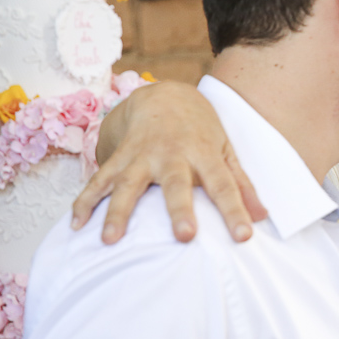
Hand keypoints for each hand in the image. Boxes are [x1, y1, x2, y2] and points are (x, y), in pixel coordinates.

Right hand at [71, 81, 266, 243]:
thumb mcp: (226, 151)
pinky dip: (85, 201)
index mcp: (204, 154)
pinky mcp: (118, 157)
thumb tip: (263, 217)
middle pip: (176, 183)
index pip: (225, 185)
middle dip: (179, 209)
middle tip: (184, 236)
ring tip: (110, 240)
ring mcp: (142, 155)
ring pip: (128, 183)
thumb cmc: (201, 132)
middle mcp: (172, 154)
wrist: (165, 97)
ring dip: (118, 211)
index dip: (235, 210)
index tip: (244, 236)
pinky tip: (75, 225)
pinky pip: (98, 180)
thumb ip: (242, 184)